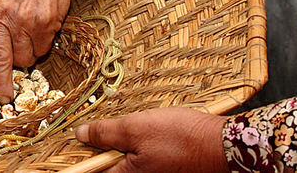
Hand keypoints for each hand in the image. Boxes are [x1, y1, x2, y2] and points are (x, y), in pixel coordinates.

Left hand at [0, 0, 92, 102]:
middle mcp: (2, 16)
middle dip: (1, 84)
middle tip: (3, 98)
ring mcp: (25, 21)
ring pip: (24, 58)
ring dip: (26, 55)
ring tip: (28, 35)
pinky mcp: (45, 24)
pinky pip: (42, 49)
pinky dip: (42, 45)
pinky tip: (41, 27)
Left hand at [75, 108, 228, 172]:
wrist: (224, 145)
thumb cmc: (182, 137)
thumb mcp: (136, 128)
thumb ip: (105, 132)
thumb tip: (80, 134)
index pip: (94, 170)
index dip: (82, 157)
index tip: (73, 144)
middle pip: (111, 165)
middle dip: (105, 146)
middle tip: (107, 128)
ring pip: (128, 160)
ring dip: (125, 144)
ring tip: (135, 127)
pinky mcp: (166, 168)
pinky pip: (143, 158)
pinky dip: (140, 145)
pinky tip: (151, 131)